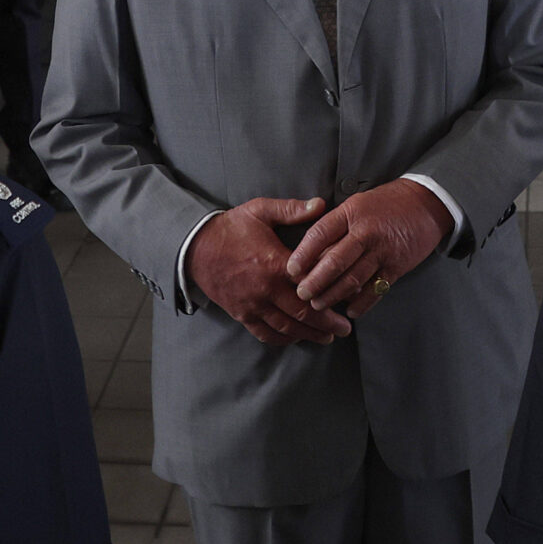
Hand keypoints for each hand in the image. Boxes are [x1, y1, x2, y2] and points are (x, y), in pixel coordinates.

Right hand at [186, 197, 345, 345]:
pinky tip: (295, 338)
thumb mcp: (260, 211)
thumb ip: (291, 209)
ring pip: (287, 327)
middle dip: (327, 323)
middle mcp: (265, 289)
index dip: (332, 294)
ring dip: (309, 335)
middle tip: (345, 329)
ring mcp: (252, 305)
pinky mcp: (241, 314)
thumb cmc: (229, 228)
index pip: (310, 284)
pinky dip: (283, 339)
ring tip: (327, 337)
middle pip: (303, 313)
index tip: (348, 297)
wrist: (194, 247)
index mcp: (274, 263)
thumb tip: (320, 204)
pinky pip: (265, 333)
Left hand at [284, 179, 454, 318]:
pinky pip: (376, 289)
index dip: (303, 254)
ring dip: (333, 295)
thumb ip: (335, 226)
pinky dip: (362, 303)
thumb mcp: (356, 205)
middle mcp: (366, 232)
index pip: (320, 234)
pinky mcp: (397, 266)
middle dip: (315, 281)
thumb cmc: (384, 204)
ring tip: (318, 305)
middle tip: (301, 294)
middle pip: (335, 261)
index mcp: (351, 213)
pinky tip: (350, 311)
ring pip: (353, 279)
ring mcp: (383, 251)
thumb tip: (311, 254)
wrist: (424, 205)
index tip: (290, 270)